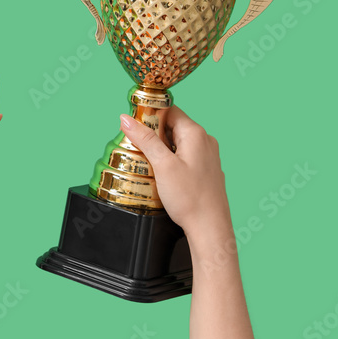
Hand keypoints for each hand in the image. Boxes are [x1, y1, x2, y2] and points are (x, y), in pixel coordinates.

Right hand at [119, 106, 230, 243]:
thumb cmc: (190, 199)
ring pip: (177, 141)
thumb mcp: (162, 165)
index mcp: (196, 134)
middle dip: (153, 133)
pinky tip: (161, 172)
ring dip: (161, 147)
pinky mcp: (205, 169)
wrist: (210, 228)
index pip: (169, 110)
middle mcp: (205, 141)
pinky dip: (170, 158)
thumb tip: (127, 119)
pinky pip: (184, 154)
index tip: (135, 125)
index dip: (150, 114)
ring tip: (147, 161)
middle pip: (172, 125)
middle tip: (137, 146)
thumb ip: (144, 139)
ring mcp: (207, 156)